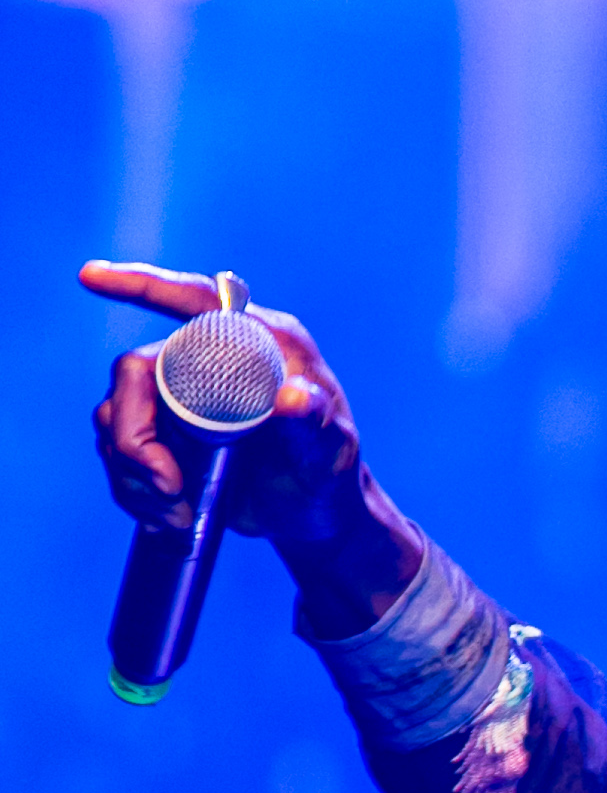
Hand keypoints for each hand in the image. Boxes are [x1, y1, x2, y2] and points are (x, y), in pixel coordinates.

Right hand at [81, 258, 423, 635]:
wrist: (311, 515)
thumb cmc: (330, 473)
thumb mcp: (329, 451)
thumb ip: (314, 424)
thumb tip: (294, 397)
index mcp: (257, 342)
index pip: (195, 299)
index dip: (142, 284)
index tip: (91, 277)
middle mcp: (210, 359)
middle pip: (135, 371)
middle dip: (133, 433)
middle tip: (165, 484)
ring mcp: (181, 396)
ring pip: (117, 414)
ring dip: (132, 470)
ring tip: (175, 509)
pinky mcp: (164, 433)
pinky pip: (119, 449)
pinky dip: (131, 486)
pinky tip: (167, 515)